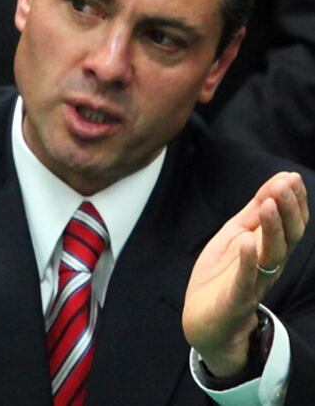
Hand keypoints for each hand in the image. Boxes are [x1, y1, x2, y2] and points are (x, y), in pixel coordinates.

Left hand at [183, 172, 308, 376]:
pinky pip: (246, 280)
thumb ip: (254, 212)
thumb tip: (277, 181)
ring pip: (272, 255)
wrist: (206, 322)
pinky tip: (248, 242)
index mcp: (269, 249)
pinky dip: (248, 261)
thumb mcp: (236, 235)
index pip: (290, 223)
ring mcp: (254, 282)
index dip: (293, 201)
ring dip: (272, 228)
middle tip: (284, 185)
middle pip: (288, 236)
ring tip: (268, 204)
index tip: (291, 177)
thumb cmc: (222, 275)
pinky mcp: (236, 298)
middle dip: (287, 209)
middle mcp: (269, 265)